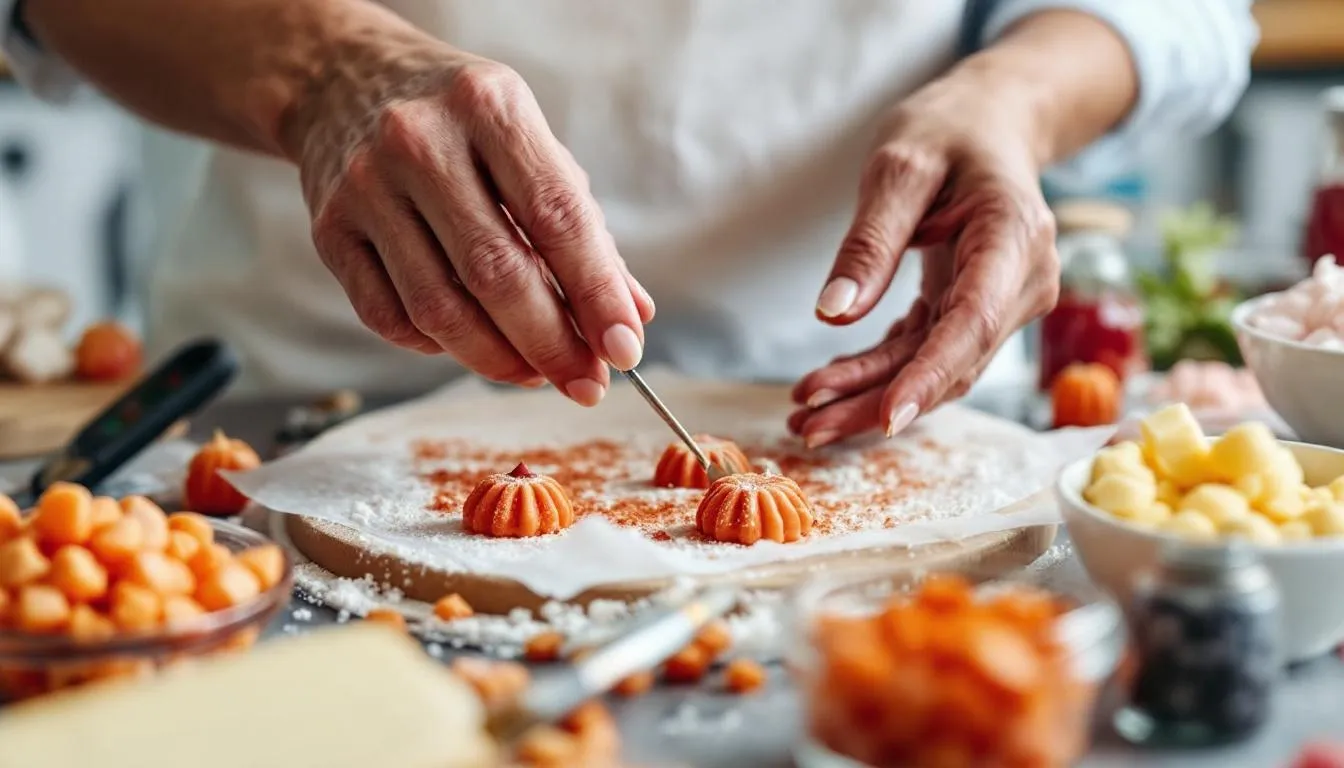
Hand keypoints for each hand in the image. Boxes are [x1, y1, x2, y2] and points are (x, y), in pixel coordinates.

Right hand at [286, 36, 653, 405]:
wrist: (342, 80)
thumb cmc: (461, 124)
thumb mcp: (530, 145)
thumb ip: (583, 230)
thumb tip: (633, 316)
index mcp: (490, 107)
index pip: (557, 218)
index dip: (596, 294)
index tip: (624, 350)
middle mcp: (421, 141)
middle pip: (497, 272)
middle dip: (552, 344)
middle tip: (587, 383)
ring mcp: (366, 187)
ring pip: (439, 309)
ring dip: (498, 360)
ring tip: (537, 374)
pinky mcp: (329, 230)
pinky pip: (390, 318)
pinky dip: (439, 348)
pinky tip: (472, 345)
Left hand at [789, 67, 1059, 446]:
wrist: (990, 122)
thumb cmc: (948, 131)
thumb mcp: (899, 167)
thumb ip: (870, 242)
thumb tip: (833, 316)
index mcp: (1014, 236)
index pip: (972, 323)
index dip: (930, 376)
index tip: (888, 418)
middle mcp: (1022, 281)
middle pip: (951, 361)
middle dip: (878, 400)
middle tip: (806, 425)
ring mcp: (1004, 302)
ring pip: (936, 369)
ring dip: (870, 396)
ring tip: (803, 415)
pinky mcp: (977, 311)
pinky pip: (925, 353)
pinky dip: (877, 374)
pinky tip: (829, 387)